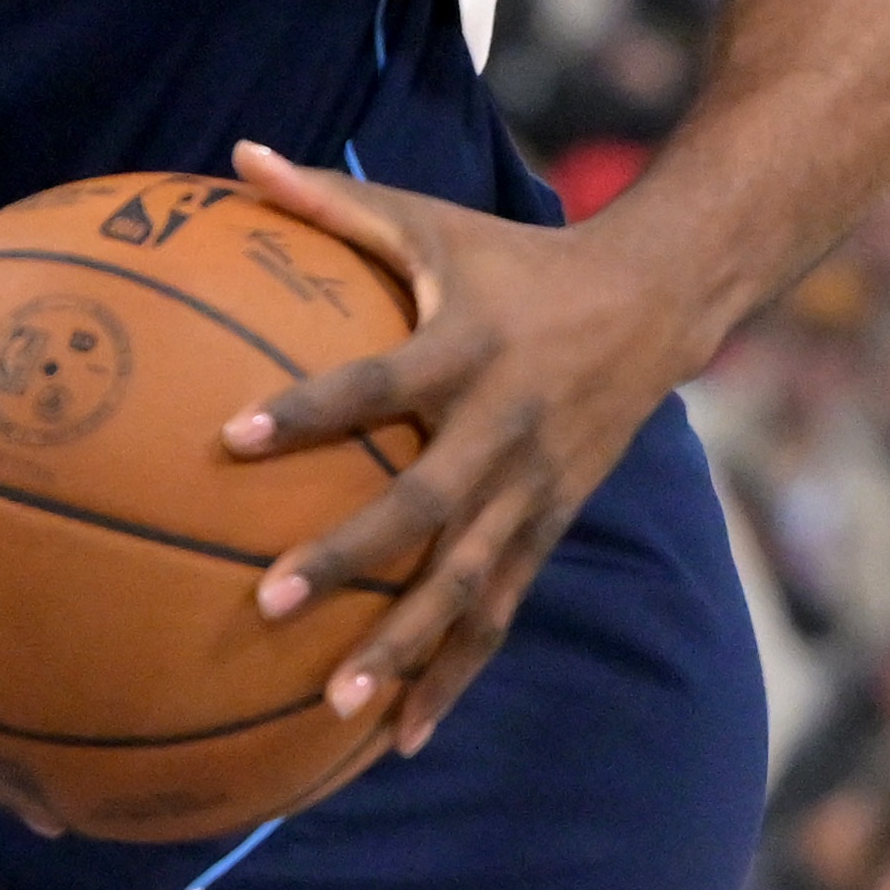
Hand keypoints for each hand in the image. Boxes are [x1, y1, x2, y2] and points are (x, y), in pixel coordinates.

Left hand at [218, 139, 710, 756]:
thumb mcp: (429, 221)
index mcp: (468, 348)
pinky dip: (455, 677)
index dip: (310, 408)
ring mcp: (535, 491)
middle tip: (268, 601)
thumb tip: (233, 152)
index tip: (231, 437)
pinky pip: (498, 615)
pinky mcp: (549, 531)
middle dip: (351, 559)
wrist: (658, 302)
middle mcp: (505, 429)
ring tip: (335, 706)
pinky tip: (400, 737)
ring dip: (406, 648)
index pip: (378, 381)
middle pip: (425, 508)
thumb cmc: (512, 259)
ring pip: (470, 584)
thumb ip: (330, 199)